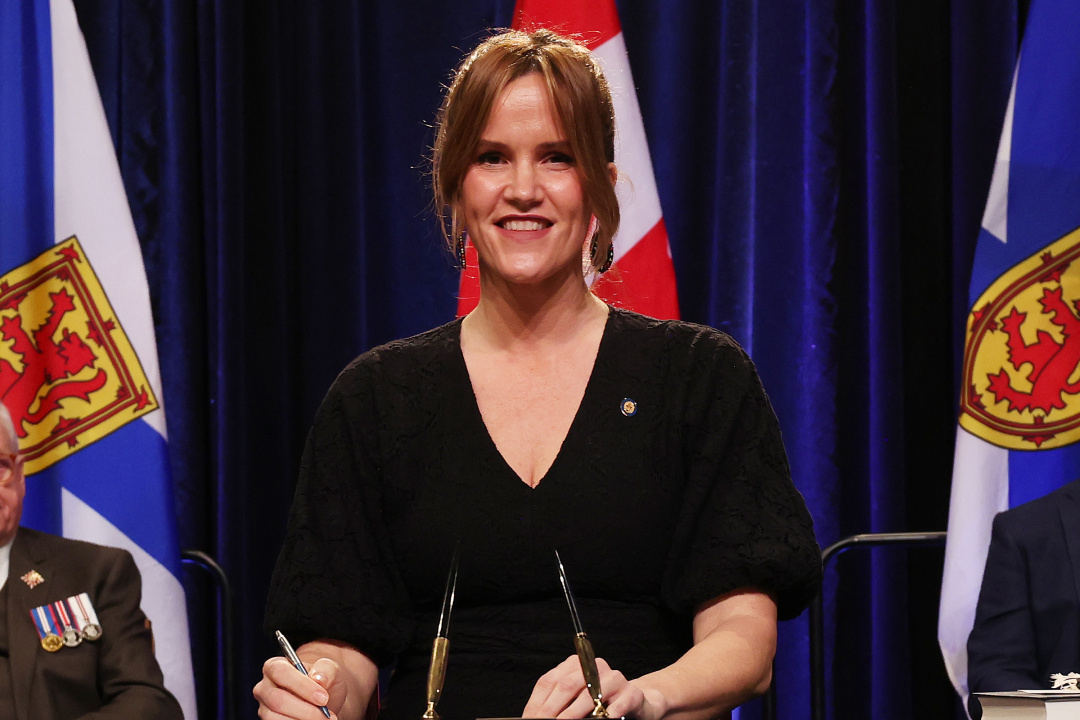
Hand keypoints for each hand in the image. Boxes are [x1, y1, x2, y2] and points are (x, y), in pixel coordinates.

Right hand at [255, 655, 343, 719]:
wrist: (321, 695)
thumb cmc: (320, 678)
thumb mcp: (328, 668)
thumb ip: (325, 669)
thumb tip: (319, 679)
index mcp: (274, 666)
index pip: (281, 673)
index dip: (302, 686)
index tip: (323, 698)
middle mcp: (265, 687)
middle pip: (278, 700)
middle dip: (306, 710)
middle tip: (326, 715)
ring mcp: (265, 707)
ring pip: (276, 718)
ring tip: (323, 719)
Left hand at [523, 655, 665, 719]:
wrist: (635, 702)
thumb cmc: (599, 703)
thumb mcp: (575, 700)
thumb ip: (558, 704)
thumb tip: (537, 717)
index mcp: (576, 664)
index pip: (550, 682)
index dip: (537, 703)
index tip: (531, 719)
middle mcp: (595, 667)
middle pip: (567, 685)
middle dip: (552, 709)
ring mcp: (614, 679)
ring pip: (591, 694)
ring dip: (574, 713)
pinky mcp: (631, 693)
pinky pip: (618, 704)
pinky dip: (608, 715)